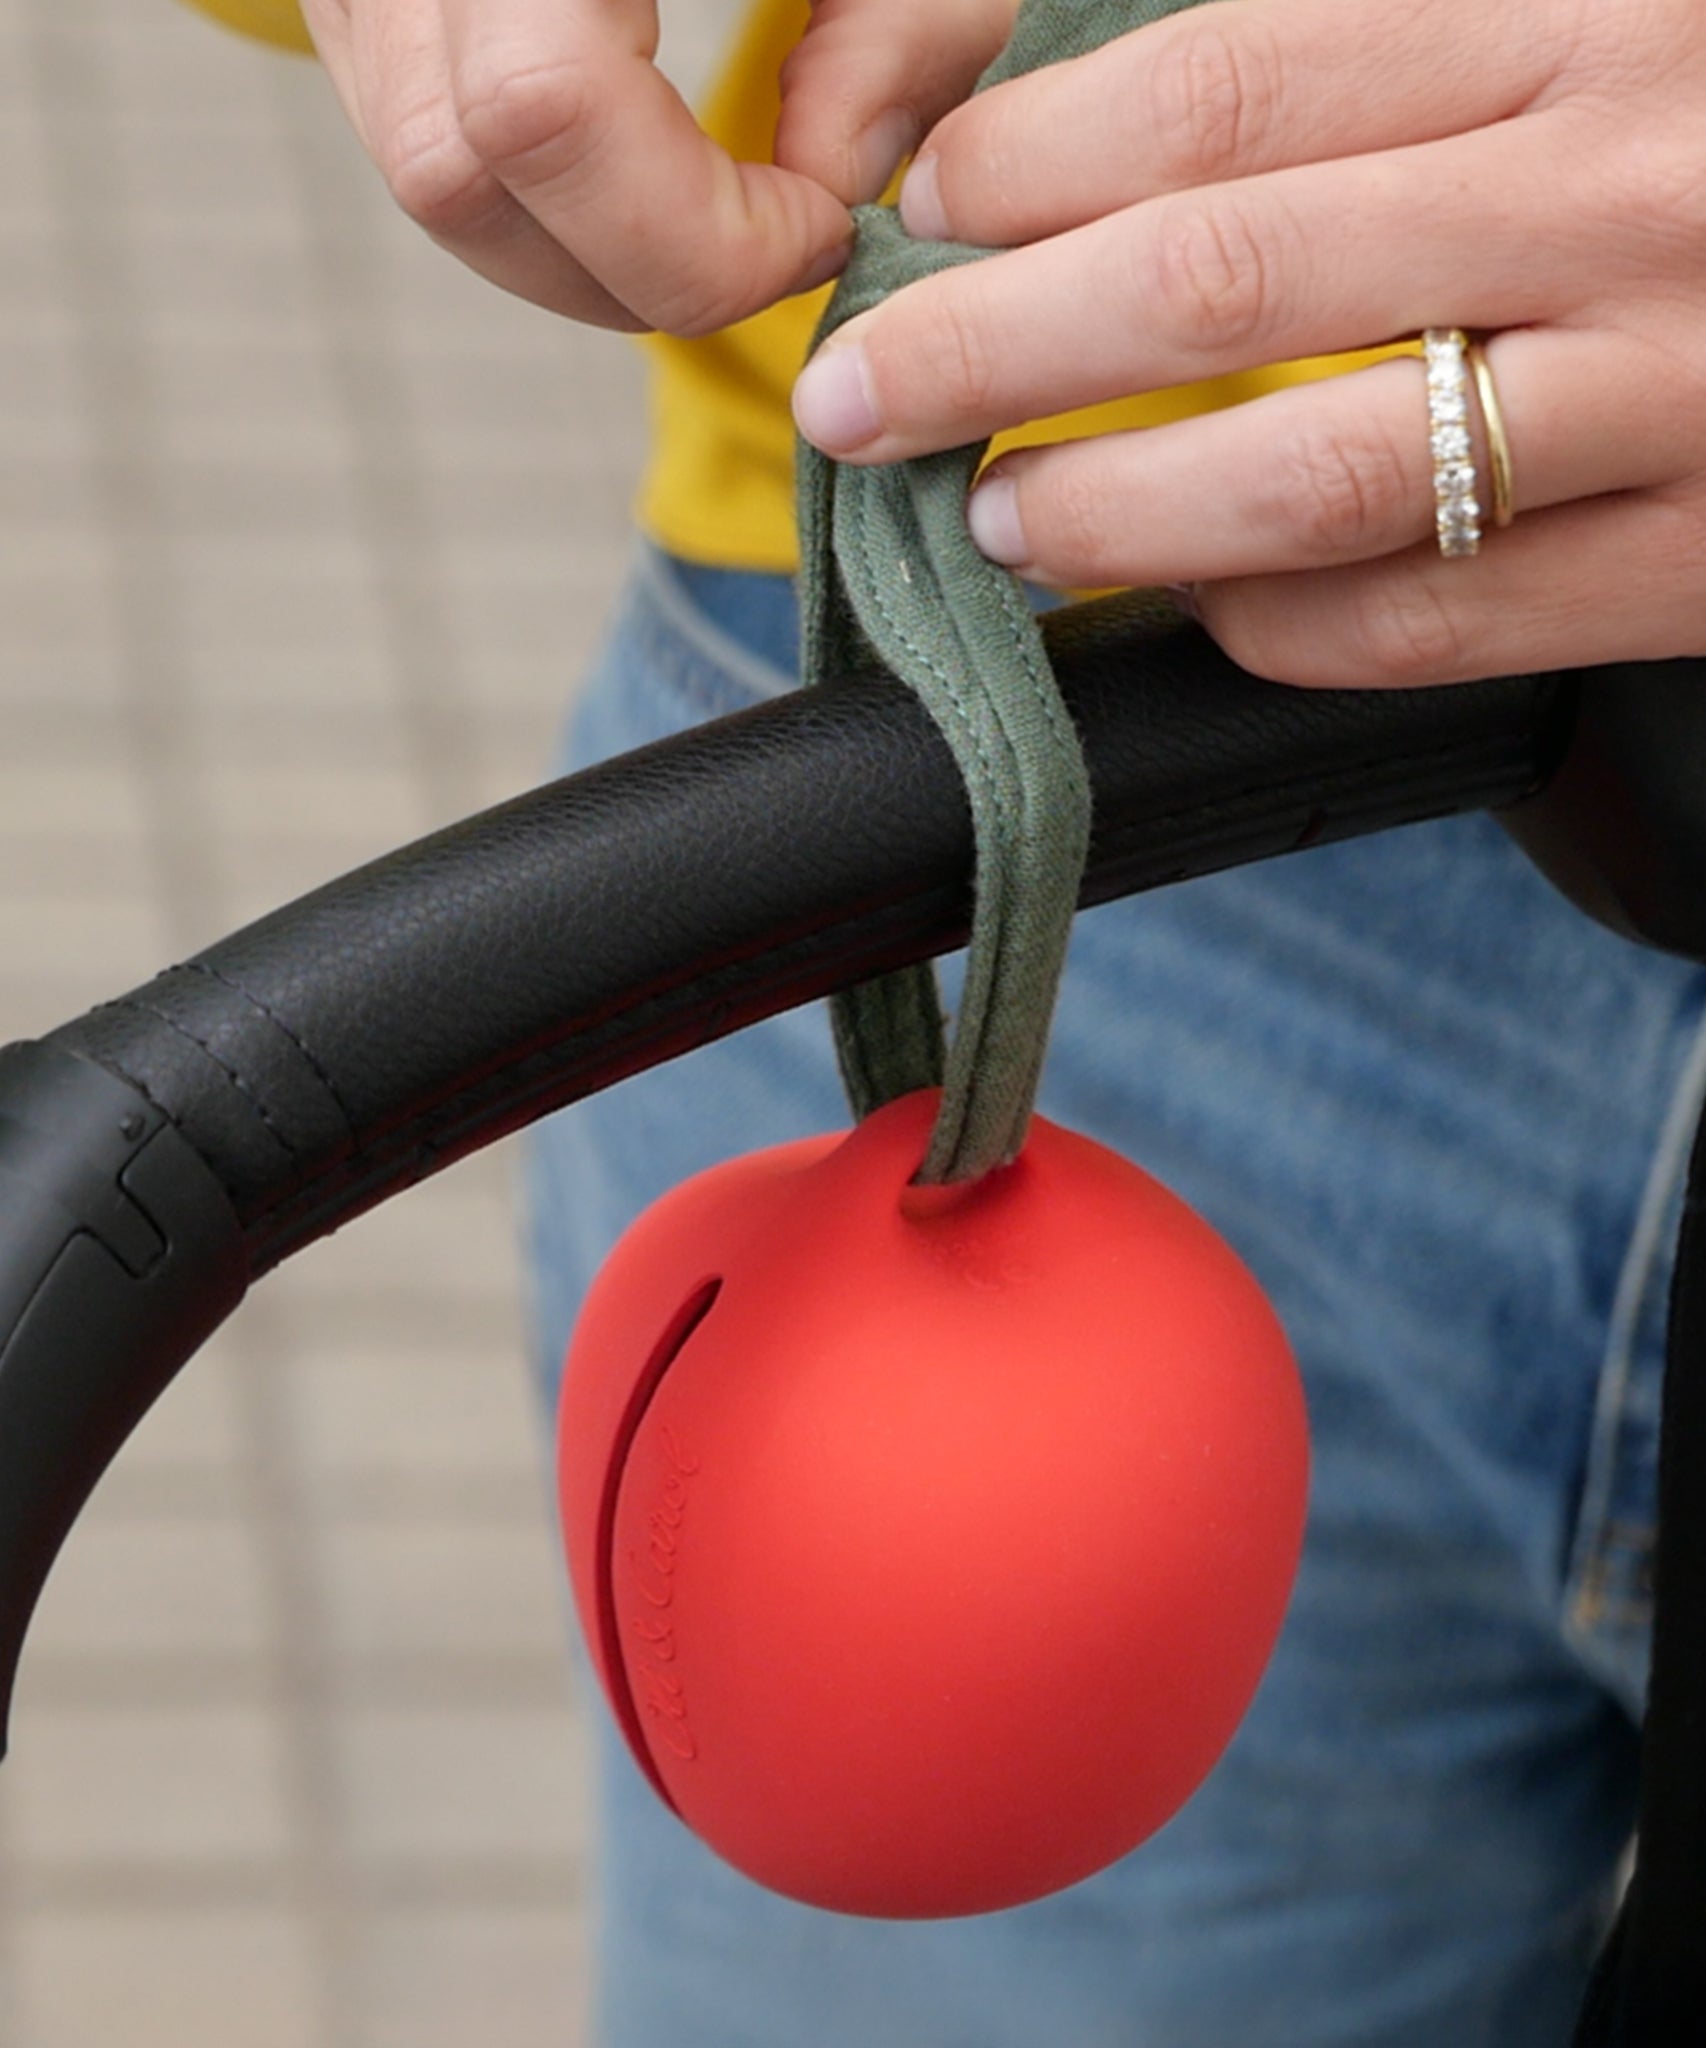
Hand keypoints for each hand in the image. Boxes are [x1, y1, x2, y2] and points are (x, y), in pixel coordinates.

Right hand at [299, 0, 1014, 335]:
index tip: (821, 218)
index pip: (549, 110)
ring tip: (721, 213)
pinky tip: (652, 172)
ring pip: (434, 183)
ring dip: (594, 253)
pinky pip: (431, 145)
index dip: (698, 228)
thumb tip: (837, 180)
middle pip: (466, 176)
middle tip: (779, 234)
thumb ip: (903, 33)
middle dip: (647, 266)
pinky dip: (554, 202)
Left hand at [791, 0, 1705, 686]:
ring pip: (1318, 472)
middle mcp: (1622, 193)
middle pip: (1224, 277)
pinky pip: (1441, 619)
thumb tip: (1128, 129)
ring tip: (1003, 518)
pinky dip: (1281, 624)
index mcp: (1585, 13)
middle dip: (993, 348)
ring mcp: (1674, 391)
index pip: (1232, 83)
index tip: (928, 214)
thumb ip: (1391, 45)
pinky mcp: (1699, 563)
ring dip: (1116, 510)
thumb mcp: (1599, 18)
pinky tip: (1192, 607)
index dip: (1037, 163)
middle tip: (865, 398)